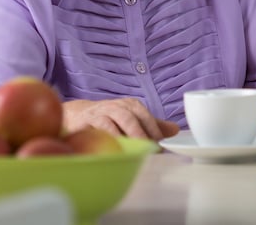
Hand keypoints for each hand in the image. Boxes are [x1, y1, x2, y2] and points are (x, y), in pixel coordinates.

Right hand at [62, 98, 179, 139]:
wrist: (79, 115)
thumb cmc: (112, 118)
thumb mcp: (134, 119)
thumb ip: (154, 125)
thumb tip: (176, 130)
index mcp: (131, 105)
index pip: (145, 115)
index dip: (153, 130)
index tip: (159, 145)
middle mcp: (115, 107)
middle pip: (129, 118)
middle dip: (139, 134)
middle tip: (146, 150)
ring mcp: (98, 114)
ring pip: (110, 124)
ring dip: (121, 138)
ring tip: (130, 151)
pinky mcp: (84, 124)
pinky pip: (93, 132)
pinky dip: (102, 140)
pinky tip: (110, 150)